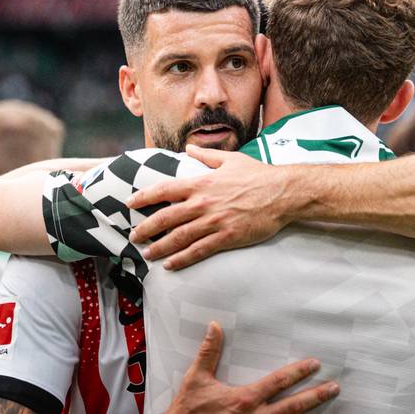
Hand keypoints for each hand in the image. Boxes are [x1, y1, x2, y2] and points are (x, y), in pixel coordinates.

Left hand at [128, 145, 294, 269]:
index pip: (165, 189)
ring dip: (160, 247)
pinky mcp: (227, 237)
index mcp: (202, 183)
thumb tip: (189, 148)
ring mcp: (214, 221)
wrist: (283, 193)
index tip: (130, 202)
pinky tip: (171, 265)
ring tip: (147, 254)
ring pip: (179, 237)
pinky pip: (199, 250)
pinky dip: (182, 259)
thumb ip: (206, 156)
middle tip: (133, 236)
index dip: (144, 197)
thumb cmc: (258, 175)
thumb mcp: (230, 159)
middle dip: (146, 228)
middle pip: (166, 217)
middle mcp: (203, 203)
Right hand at [166, 322, 338, 413]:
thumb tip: (215, 327)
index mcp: (245, 399)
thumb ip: (208, 352)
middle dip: (315, 396)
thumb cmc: (188, 412)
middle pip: (294, 407)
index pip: (278, 382)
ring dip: (309, 413)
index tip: (315, 365)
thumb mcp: (196, 379)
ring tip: (327, 404)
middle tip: (334, 387)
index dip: (298, 373)